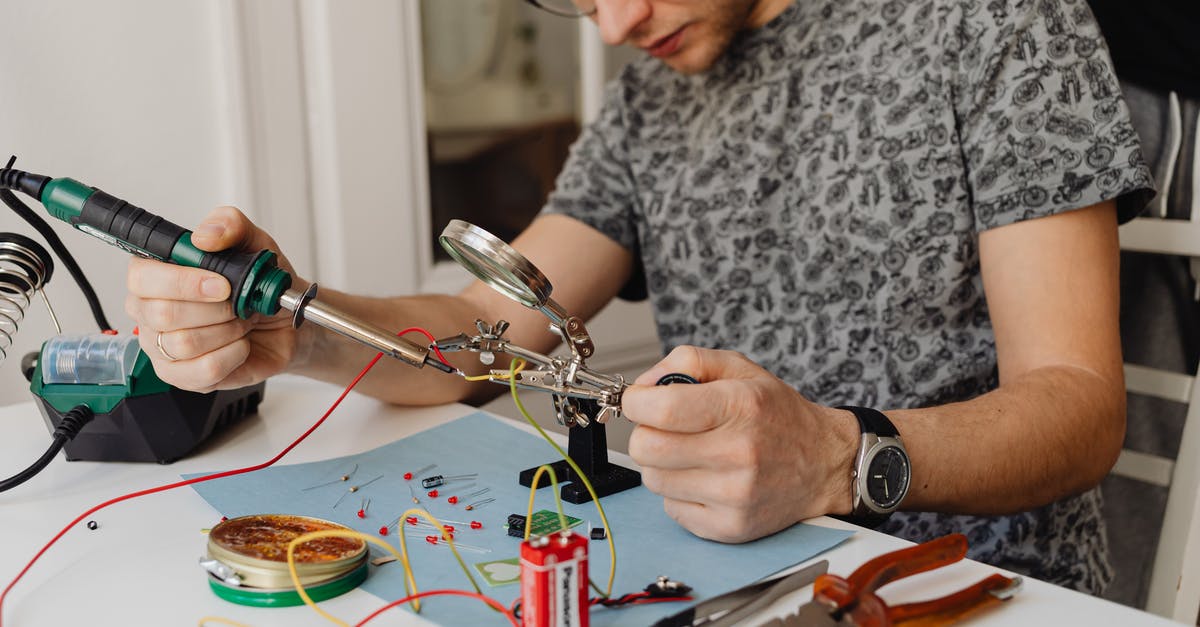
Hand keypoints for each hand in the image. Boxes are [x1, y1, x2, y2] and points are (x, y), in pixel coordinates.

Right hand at [125, 206, 301, 391]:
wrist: (285, 323)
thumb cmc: (259, 286)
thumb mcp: (254, 243)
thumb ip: (230, 224)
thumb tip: (205, 235)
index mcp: (156, 275)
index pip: (142, 277)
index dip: (183, 282)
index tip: (222, 284)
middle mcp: (150, 311)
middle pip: (162, 314)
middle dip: (215, 309)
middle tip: (237, 304)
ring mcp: (162, 347)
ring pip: (184, 344)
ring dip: (227, 331)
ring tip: (239, 323)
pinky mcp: (182, 376)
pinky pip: (203, 370)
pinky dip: (233, 355)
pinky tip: (240, 345)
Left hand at [622, 346, 857, 541]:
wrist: (824, 464)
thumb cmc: (777, 414)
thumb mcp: (739, 368)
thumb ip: (686, 362)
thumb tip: (642, 386)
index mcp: (740, 406)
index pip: (660, 409)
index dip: (636, 402)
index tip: (639, 401)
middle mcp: (739, 453)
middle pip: (646, 449)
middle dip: (645, 434)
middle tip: (665, 429)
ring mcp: (735, 495)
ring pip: (653, 480)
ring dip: (662, 465)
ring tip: (692, 454)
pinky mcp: (730, 527)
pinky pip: (671, 509)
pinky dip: (679, 493)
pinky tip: (706, 479)